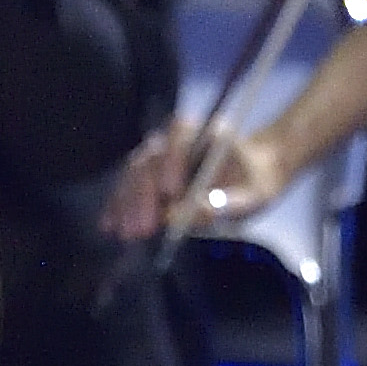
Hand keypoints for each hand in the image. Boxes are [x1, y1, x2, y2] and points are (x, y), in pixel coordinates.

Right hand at [105, 117, 292, 246]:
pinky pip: (130, 186)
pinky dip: (119, 205)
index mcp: (206, 132)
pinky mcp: (151, 175)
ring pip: (135, 172)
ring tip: (126, 233)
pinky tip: (109, 225)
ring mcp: (161, 156)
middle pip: (151, 158)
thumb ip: (222, 203)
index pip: (180, 133)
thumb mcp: (252, 196)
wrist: (256, 176)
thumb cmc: (258, 182)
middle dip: (144, 194)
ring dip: (128, 203)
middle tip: (142, 228)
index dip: (172, 160)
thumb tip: (178, 217)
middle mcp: (178, 140)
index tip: (172, 192)